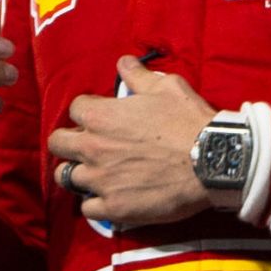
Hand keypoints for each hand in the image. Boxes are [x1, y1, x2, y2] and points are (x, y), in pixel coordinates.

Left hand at [47, 56, 218, 226]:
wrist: (212, 161)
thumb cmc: (188, 120)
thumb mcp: (166, 86)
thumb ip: (138, 74)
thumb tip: (123, 61)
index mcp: (100, 116)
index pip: (74, 108)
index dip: (88, 110)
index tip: (102, 116)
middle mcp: (92, 148)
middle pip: (58, 143)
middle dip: (69, 141)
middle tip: (89, 145)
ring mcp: (100, 180)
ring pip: (66, 177)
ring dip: (79, 173)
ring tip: (96, 173)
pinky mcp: (114, 207)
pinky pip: (87, 208)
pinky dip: (95, 203)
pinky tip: (109, 197)